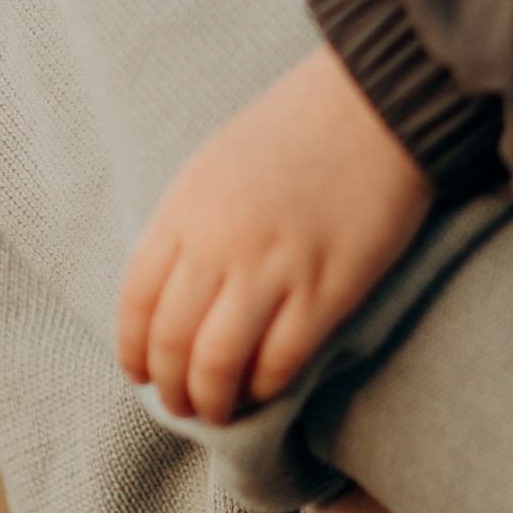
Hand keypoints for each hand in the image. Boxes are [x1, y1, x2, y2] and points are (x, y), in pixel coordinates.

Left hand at [115, 44, 433, 424]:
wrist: (379, 102)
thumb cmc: (298, 127)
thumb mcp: (218, 162)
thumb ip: (189, 224)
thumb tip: (171, 295)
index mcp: (186, 207)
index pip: (137, 301)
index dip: (133, 350)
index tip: (140, 372)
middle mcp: (221, 242)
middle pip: (172, 341)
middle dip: (169, 386)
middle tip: (181, 404)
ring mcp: (274, 268)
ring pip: (218, 363)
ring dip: (211, 400)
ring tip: (218, 410)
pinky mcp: (328, 289)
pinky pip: (281, 360)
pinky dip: (265, 386)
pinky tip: (266, 386)